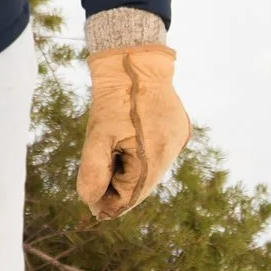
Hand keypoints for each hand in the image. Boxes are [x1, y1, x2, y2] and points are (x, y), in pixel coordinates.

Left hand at [77, 45, 189, 217]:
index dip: (111, 204)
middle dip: (120, 189)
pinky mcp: (179, 130)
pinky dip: (143, 158)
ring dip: (131, 173)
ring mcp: (178, 141)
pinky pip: (159, 154)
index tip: (93, 209)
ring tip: (112, 159)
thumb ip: (93, 170)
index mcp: (154, 157)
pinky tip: (129, 145)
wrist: (134, 61)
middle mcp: (172, 152)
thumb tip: (90, 202)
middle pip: (143, 186)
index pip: (131, 196)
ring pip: (152, 171)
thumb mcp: (97, 134)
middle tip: (96, 190)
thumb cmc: (114, 98)